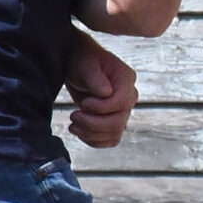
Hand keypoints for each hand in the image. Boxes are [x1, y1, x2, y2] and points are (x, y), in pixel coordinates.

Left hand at [63, 32, 138, 148]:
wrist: (79, 66)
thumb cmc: (83, 61)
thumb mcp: (86, 65)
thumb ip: (95, 78)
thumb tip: (106, 93)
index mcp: (127, 80)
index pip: (122, 103)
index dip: (101, 108)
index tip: (84, 103)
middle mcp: (129, 97)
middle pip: (118, 122)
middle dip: (92, 123)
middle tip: (74, 115)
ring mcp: (123, 110)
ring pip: (114, 134)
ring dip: (90, 134)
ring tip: (73, 125)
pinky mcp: (114, 120)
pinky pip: (110, 139)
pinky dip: (94, 141)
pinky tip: (80, 131)